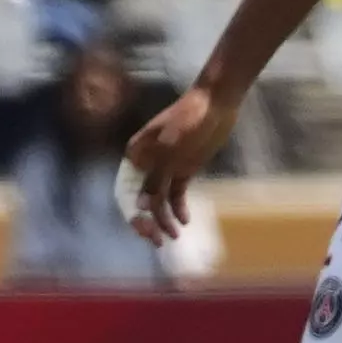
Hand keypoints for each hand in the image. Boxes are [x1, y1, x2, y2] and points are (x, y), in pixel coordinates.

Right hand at [125, 81, 236, 244]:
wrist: (216, 102)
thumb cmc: (190, 117)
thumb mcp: (172, 146)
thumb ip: (156, 175)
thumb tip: (141, 204)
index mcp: (135, 154)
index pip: (126, 191)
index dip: (132, 212)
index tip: (144, 228)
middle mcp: (146, 164)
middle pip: (140, 199)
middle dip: (146, 221)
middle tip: (158, 240)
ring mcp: (165, 167)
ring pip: (158, 201)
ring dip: (163, 220)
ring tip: (174, 236)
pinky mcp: (182, 170)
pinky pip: (176, 195)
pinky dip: (178, 209)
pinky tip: (185, 221)